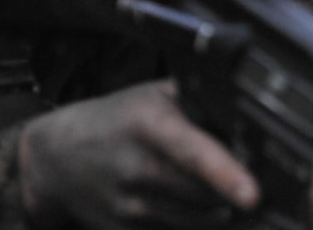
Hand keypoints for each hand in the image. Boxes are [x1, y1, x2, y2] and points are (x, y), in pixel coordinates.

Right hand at [19, 80, 258, 229]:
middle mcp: (137, 168)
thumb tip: (251, 113)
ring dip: (221, 209)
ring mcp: (128, 206)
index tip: (254, 195)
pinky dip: (198, 223)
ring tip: (231, 193)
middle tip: (256, 183)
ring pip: (198, 219)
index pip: (193, 153)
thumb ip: (202, 102)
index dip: (226, 174)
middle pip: (206, 193)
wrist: (56, 155)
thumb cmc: (119, 118)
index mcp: (149, 125)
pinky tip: (201, 206)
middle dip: (236, 190)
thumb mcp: (157, 95)